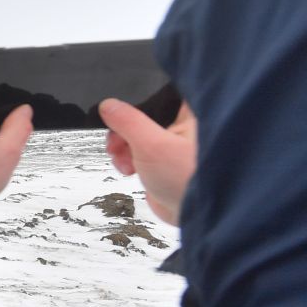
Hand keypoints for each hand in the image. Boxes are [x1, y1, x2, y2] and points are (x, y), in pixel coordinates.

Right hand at [101, 99, 195, 224]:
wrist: (198, 215)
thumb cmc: (190, 179)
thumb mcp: (152, 145)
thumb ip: (128, 121)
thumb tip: (109, 105)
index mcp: (191, 112)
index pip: (161, 91)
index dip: (140, 96)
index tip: (121, 106)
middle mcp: (186, 124)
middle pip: (144, 114)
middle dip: (124, 128)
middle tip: (117, 140)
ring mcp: (175, 143)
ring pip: (139, 134)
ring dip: (123, 146)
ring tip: (123, 159)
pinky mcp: (166, 161)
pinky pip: (141, 152)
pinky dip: (130, 159)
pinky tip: (129, 168)